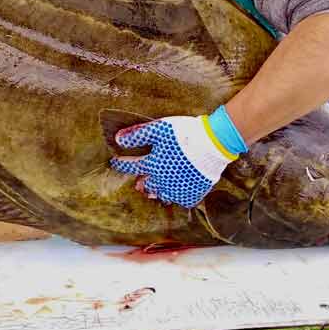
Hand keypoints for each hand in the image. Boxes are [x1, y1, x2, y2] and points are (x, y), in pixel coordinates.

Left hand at [109, 105, 246, 207]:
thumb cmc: (185, 134)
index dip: (120, 164)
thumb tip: (117, 139)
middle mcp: (162, 181)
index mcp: (152, 165)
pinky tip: (176, 191)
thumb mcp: (159, 129)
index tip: (115, 163)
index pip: (130, 166)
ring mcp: (177, 189)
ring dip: (157, 191)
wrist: (213, 144)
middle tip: (140, 181)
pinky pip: (180, 200)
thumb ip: (138, 135)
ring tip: (156, 188)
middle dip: (141, 182)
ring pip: (162, 195)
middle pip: (146, 185)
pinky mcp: (191, 193)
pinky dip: (176, 196)